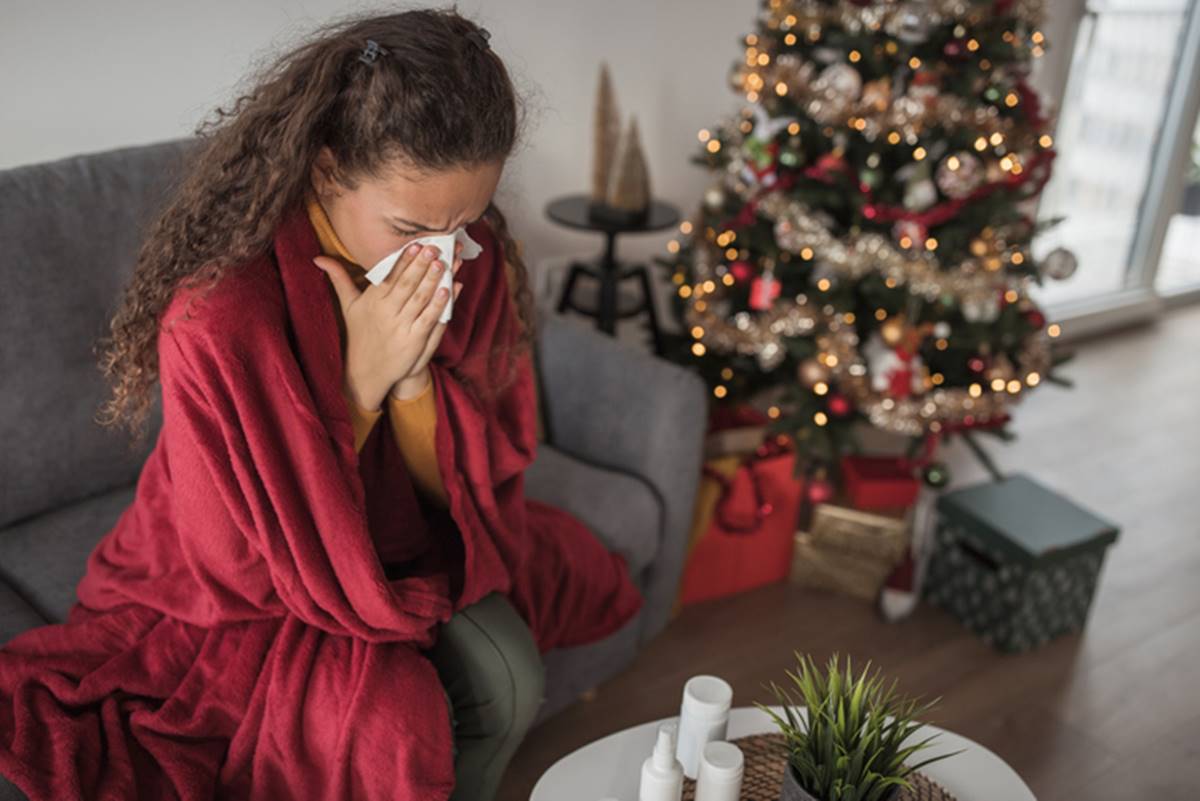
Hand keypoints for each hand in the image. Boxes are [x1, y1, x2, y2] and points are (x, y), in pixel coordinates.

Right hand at [316, 239, 463, 411]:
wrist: (366, 371)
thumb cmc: (359, 334)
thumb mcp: (347, 306)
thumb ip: (338, 278)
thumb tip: (318, 258)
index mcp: (372, 300)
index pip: (389, 276)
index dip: (403, 260)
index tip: (416, 244)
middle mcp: (385, 312)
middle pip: (406, 284)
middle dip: (420, 265)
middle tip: (434, 246)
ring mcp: (400, 327)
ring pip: (419, 299)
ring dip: (432, 280)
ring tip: (443, 263)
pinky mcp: (413, 341)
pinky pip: (428, 319)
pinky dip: (438, 305)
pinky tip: (448, 290)